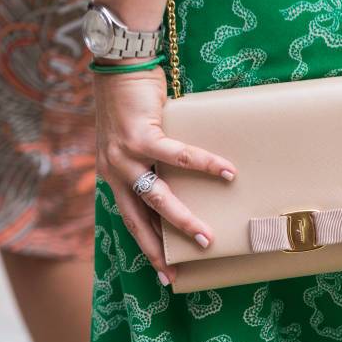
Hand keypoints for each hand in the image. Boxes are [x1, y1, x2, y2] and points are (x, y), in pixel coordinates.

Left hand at [94, 66, 235, 284]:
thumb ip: (149, 162)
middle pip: (140, 219)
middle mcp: (115, 172)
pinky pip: (176, 155)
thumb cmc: (132, 105)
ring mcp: (124, 156)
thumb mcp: (134, 142)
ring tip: (207, 236)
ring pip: (156, 197)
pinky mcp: (140, 136)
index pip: (131, 221)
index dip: (147, 247)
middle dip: (161, 247)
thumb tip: (183, 179)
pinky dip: (203, 165)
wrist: (119, 69)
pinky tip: (226, 172)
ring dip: (183, 219)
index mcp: (114, 177)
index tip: (165, 272)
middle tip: (180, 270)